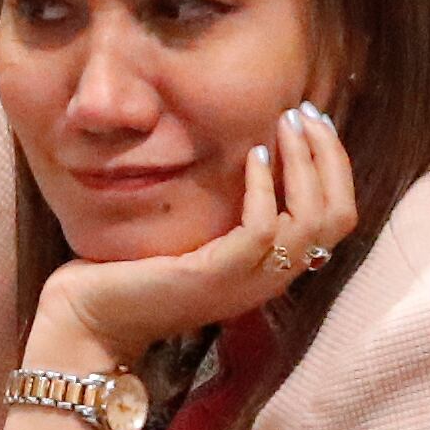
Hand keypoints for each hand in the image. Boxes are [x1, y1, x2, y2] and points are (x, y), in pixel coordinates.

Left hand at [36, 101, 358, 363]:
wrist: (92, 317)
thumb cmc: (137, 271)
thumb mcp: (199, 237)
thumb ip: (230, 209)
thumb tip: (252, 150)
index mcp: (272, 268)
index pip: (336, 219)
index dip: (334, 167)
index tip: (314, 122)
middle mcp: (271, 278)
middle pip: (337, 218)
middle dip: (329, 157)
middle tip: (307, 112)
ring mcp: (248, 281)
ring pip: (311, 222)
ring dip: (304, 164)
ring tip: (286, 124)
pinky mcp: (218, 276)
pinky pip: (263, 229)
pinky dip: (265, 187)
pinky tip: (253, 156)